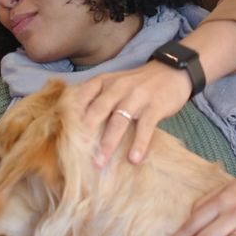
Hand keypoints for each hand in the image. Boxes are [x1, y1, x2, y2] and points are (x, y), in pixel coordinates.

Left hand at [77, 60, 191, 166]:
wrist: (172, 72)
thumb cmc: (138, 84)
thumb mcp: (114, 83)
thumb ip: (97, 98)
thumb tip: (76, 125)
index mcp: (104, 82)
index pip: (82, 97)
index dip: (71, 115)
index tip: (63, 135)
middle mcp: (118, 87)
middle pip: (98, 111)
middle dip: (86, 133)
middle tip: (76, 154)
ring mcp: (136, 96)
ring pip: (119, 120)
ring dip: (108, 143)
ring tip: (100, 163)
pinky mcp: (154, 106)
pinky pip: (145, 127)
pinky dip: (139, 144)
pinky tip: (134, 159)